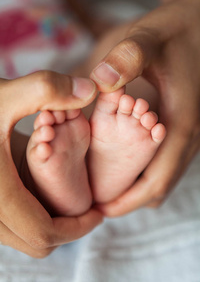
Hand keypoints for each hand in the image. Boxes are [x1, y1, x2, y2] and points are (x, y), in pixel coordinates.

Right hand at [0, 70, 101, 257]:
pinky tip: (37, 192)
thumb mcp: (3, 94)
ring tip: (66, 202)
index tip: (98, 215)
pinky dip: (27, 217)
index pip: (43, 234)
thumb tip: (88, 89)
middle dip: (65, 230)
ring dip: (46, 224)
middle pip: (33, 241)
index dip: (77, 228)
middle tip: (86, 211)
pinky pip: (6, 224)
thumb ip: (46, 89)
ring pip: (18, 235)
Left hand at [90, 0, 199, 215]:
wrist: (197, 24)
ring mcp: (190, 132)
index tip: (102, 209)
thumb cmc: (174, 31)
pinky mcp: (185, 126)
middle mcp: (190, 134)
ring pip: (165, 175)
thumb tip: (100, 82)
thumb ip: (129, 56)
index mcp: (182, 121)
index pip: (157, 179)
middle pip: (161, 184)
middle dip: (130, 198)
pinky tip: (125, 165)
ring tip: (107, 188)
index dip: (129, 200)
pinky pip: (167, 160)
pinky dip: (146, 171)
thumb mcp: (150, 37)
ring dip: (137, 186)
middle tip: (99, 203)